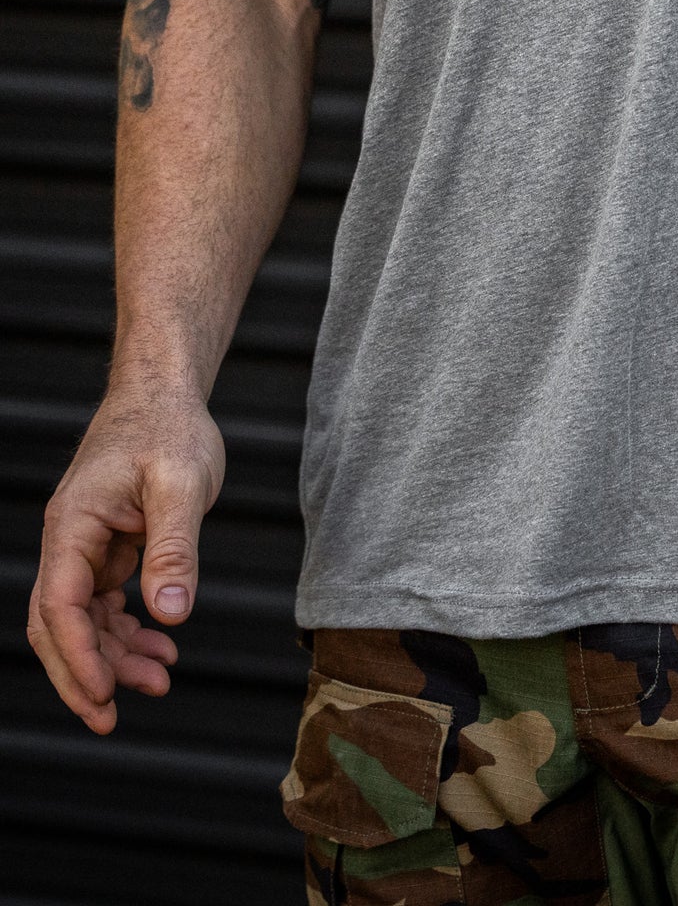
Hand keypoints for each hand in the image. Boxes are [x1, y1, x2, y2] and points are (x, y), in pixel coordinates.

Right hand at [27, 387, 224, 733]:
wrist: (166, 395)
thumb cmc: (170, 428)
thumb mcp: (181, 485)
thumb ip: (174, 550)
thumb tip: (170, 616)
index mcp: (73, 526)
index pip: (59, 606)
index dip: (76, 656)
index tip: (102, 696)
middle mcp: (70, 540)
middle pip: (58, 624)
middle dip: (82, 674)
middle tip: (112, 719)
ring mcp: (86, 545)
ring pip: (84, 618)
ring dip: (113, 654)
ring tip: (158, 681)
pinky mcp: (107, 546)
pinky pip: (105, 600)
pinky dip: (128, 628)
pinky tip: (158, 647)